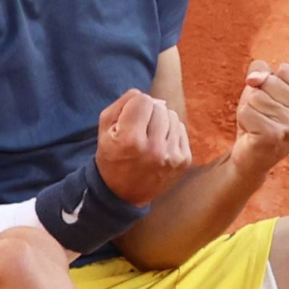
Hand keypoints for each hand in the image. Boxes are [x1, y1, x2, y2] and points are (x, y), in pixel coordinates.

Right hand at [95, 89, 191, 206]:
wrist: (123, 194)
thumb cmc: (112, 156)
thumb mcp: (104, 129)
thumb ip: (122, 104)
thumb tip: (144, 94)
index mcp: (131, 140)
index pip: (143, 100)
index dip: (134, 105)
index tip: (129, 118)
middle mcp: (154, 149)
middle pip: (159, 107)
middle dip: (148, 113)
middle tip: (139, 129)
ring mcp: (172, 157)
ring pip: (172, 116)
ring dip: (161, 122)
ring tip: (149, 137)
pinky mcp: (184, 161)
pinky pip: (181, 129)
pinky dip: (170, 133)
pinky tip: (159, 145)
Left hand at [230, 61, 288, 177]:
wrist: (253, 155)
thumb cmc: (262, 116)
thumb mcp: (264, 86)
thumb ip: (261, 70)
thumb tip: (254, 79)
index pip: (284, 70)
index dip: (271, 81)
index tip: (275, 100)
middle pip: (269, 82)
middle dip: (259, 95)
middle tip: (265, 115)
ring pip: (256, 97)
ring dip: (250, 109)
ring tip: (259, 124)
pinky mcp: (274, 136)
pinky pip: (246, 111)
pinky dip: (244, 119)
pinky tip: (253, 133)